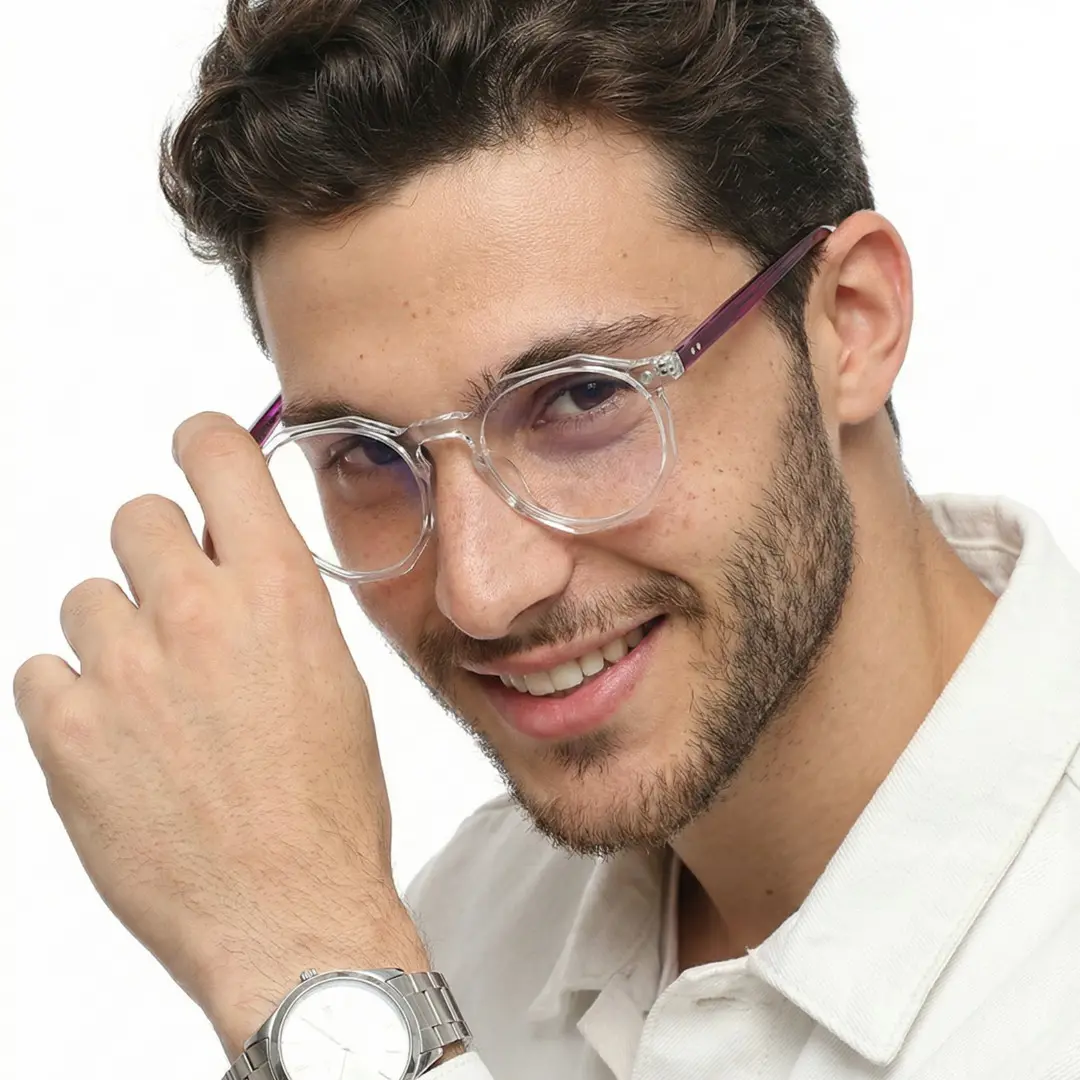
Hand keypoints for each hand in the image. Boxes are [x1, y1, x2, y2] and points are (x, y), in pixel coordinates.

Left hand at [13, 413, 427, 1053]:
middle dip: (159, 556)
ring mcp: (124, 670)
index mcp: (278, 592)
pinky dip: (75, 693)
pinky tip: (120, 738)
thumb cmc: (325, 806)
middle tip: (180, 613)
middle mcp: (197, 614)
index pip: (216, 456)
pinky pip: (42, 668)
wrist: (286, 913)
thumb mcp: (333, 678)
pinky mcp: (64, 731)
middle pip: (137, 517)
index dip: (202, 444)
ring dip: (116, 634)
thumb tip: (233, 555)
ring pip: (85, 596)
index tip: (195, 452)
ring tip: (155, 699)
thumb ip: (276, 602)